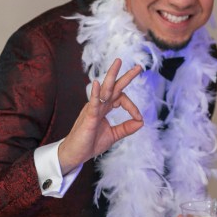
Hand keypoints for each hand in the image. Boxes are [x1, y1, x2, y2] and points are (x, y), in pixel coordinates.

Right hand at [58, 59, 142, 173]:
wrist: (75, 154)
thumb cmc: (90, 143)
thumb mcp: (113, 135)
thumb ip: (126, 128)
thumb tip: (141, 122)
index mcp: (104, 108)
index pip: (121, 99)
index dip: (132, 107)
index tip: (139, 118)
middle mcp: (99, 105)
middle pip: (114, 87)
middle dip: (126, 76)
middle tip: (139, 67)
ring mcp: (93, 109)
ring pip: (104, 89)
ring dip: (111, 75)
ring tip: (118, 62)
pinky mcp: (88, 117)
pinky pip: (92, 103)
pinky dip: (94, 93)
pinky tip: (96, 83)